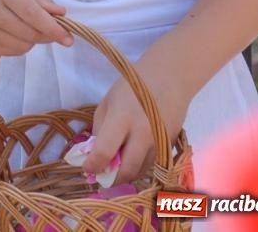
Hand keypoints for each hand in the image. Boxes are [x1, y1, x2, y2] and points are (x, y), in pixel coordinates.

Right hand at [0, 0, 71, 55]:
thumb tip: (61, 16)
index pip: (34, 16)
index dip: (54, 29)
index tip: (68, 38)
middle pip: (30, 34)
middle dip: (45, 35)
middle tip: (48, 29)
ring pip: (22, 47)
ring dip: (31, 41)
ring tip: (26, 27)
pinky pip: (9, 52)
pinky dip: (18, 46)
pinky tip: (13, 33)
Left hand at [84, 65, 188, 185]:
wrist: (169, 78)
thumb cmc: (132, 86)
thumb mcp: (107, 102)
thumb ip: (100, 127)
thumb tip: (94, 152)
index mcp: (121, 118)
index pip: (104, 152)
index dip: (93, 165)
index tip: (86, 168)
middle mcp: (143, 133)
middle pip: (127, 170)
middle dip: (111, 179)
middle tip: (101, 176)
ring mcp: (160, 141)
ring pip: (142, 171)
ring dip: (127, 174)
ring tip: (116, 167)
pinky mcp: (171, 145)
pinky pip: (153, 163)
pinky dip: (140, 166)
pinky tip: (132, 158)